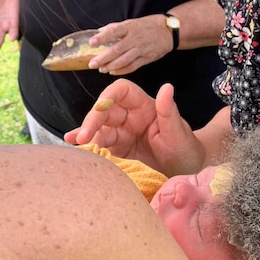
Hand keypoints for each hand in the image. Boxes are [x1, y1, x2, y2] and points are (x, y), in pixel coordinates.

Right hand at [64, 79, 204, 175]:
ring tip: (76, 143)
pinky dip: (86, 143)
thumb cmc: (185, 148)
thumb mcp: (179, 132)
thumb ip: (169, 111)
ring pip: (99, 127)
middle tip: (83, 137)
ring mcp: (122, 132)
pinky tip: (72, 144)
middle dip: (92, 120)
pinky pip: (100, 143)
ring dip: (86, 133)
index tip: (100, 108)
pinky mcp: (117, 149)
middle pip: (105, 110)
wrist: (186, 171)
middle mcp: (130, 116)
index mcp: (144, 106)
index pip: (122, 91)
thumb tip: (167, 87)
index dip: (108, 96)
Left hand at [86, 15, 171, 74]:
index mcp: (129, 27)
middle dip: (103, 58)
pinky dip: (122, 70)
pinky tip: (113, 72)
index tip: (91, 42)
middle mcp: (135, 38)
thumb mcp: (130, 22)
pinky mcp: (146, 59)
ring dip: (111, 66)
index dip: (102, 38)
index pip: (113, 32)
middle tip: (92, 63)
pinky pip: (132, 66)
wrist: (168, 31)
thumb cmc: (146, 26)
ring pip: (124, 60)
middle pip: (117, 50)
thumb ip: (114, 27)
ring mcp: (141, 50)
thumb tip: (98, 32)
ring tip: (101, 69)